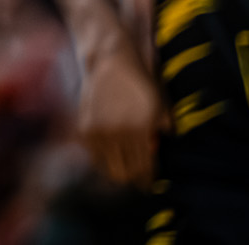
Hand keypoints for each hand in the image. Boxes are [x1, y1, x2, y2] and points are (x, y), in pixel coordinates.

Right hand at [77, 39, 164, 186]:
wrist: (110, 63)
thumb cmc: (139, 84)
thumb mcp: (159, 106)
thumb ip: (163, 129)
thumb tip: (159, 146)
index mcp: (140, 130)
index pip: (144, 168)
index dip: (148, 180)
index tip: (149, 185)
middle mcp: (118, 134)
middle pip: (125, 174)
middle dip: (133, 179)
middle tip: (137, 178)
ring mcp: (100, 132)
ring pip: (108, 169)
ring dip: (118, 171)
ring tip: (124, 169)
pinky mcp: (85, 129)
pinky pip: (94, 157)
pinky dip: (102, 161)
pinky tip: (110, 157)